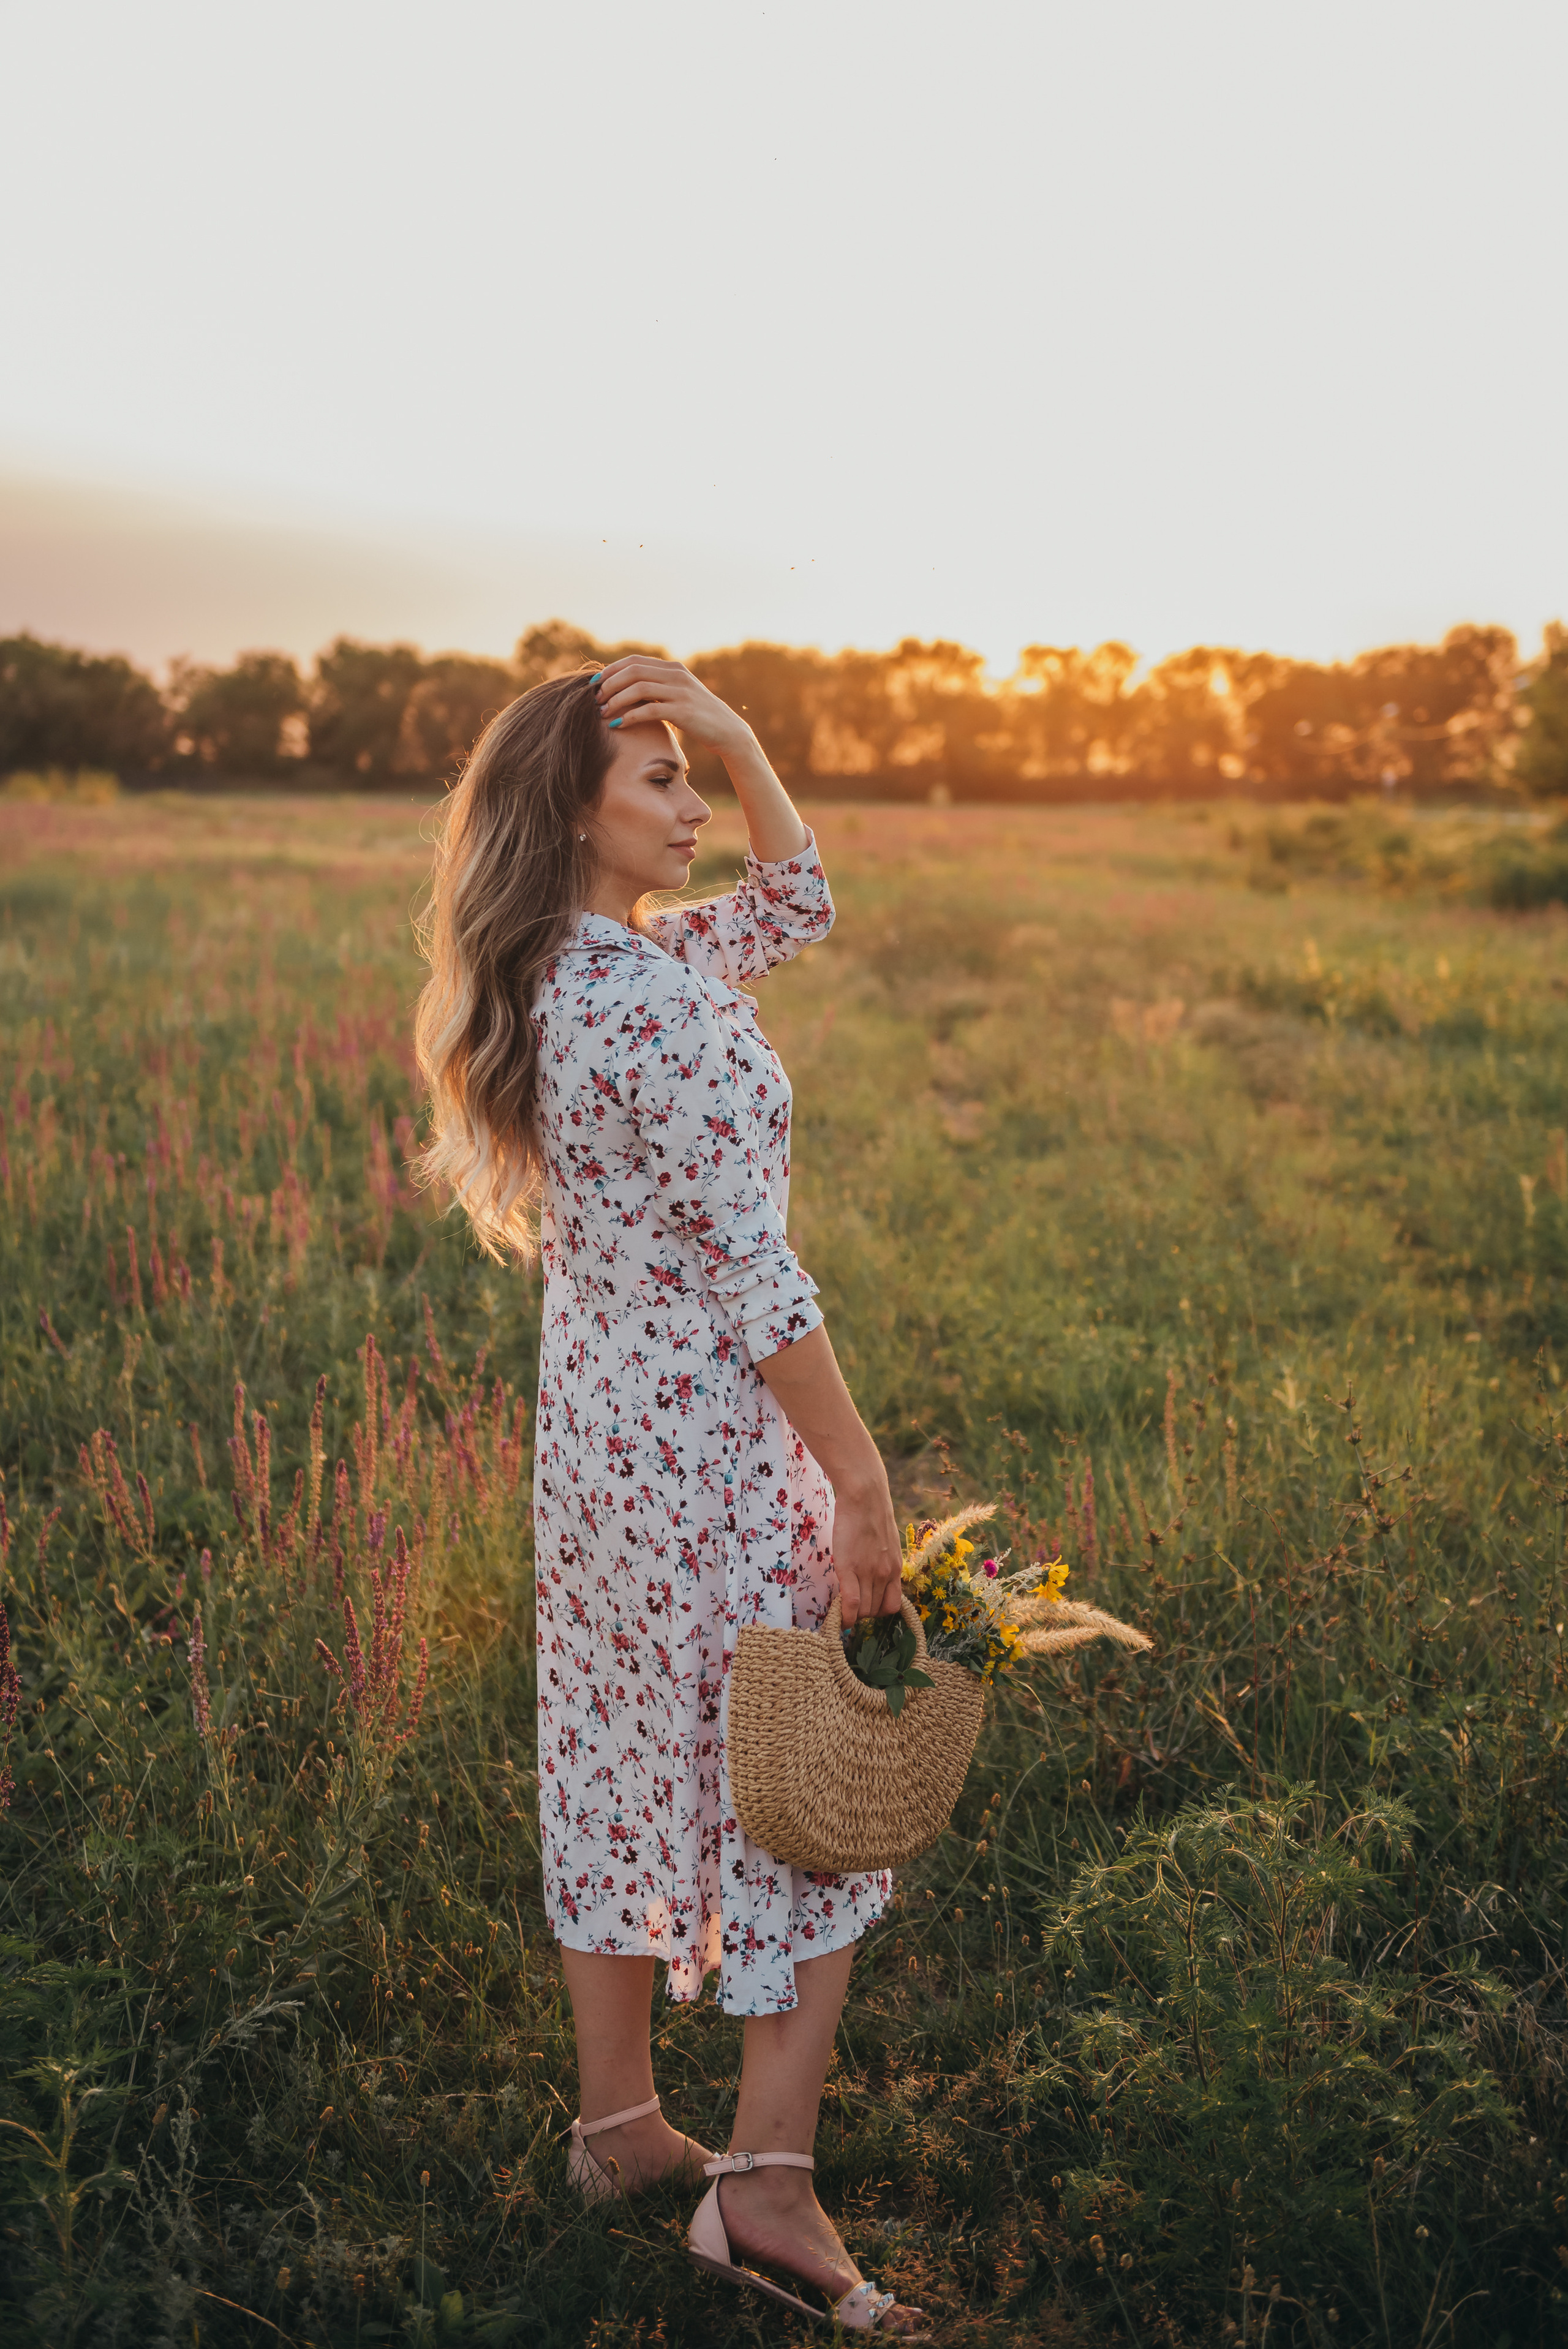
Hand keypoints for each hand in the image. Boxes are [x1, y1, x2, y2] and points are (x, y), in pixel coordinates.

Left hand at [594, 657, 752, 757]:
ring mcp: (680, 692)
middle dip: (609, 684)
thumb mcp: (678, 695)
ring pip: (638, 688)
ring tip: (602, 712)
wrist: (728, 732)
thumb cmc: (699, 717)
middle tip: (595, 699)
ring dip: (616, 700)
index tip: (595, 684)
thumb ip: (658, 687)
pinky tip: (617, 725)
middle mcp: (676, 675)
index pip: (634, 661)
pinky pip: (649, 710)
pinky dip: (629, 717)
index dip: (611, 670)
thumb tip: (628, 689)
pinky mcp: (683, 711)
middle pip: (632, 671)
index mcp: (673, 667)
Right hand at [829, 1470, 903, 1631]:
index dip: (877, 1611)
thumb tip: (870, 1576)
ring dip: (852, 1615)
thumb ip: (881, 1562)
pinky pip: (851, 1604)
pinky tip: (838, 1618)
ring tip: (840, 1606)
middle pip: (875, 1611)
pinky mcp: (850, 1569)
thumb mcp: (885, 1543)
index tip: (865, 1606)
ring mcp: (869, 1573)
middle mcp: (886, 1575)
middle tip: (848, 1605)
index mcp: (895, 1569)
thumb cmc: (871, 1514)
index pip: (891, 1606)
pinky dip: (844, 1616)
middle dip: (862, 1614)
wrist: (865, 1495)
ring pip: (863, 1611)